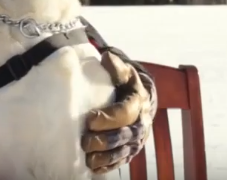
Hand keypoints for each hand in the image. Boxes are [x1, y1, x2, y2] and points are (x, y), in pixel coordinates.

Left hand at [81, 49, 156, 173]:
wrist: (141, 99)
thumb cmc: (126, 84)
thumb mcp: (124, 72)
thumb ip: (116, 67)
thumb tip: (107, 58)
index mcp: (138, 102)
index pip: (125, 112)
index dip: (109, 117)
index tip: (90, 119)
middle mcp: (141, 123)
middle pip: (124, 135)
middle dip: (105, 140)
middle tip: (85, 141)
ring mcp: (137, 139)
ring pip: (123, 151)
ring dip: (106, 156)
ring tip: (88, 158)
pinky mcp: (131, 150)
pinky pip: (122, 160)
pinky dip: (109, 165)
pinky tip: (94, 168)